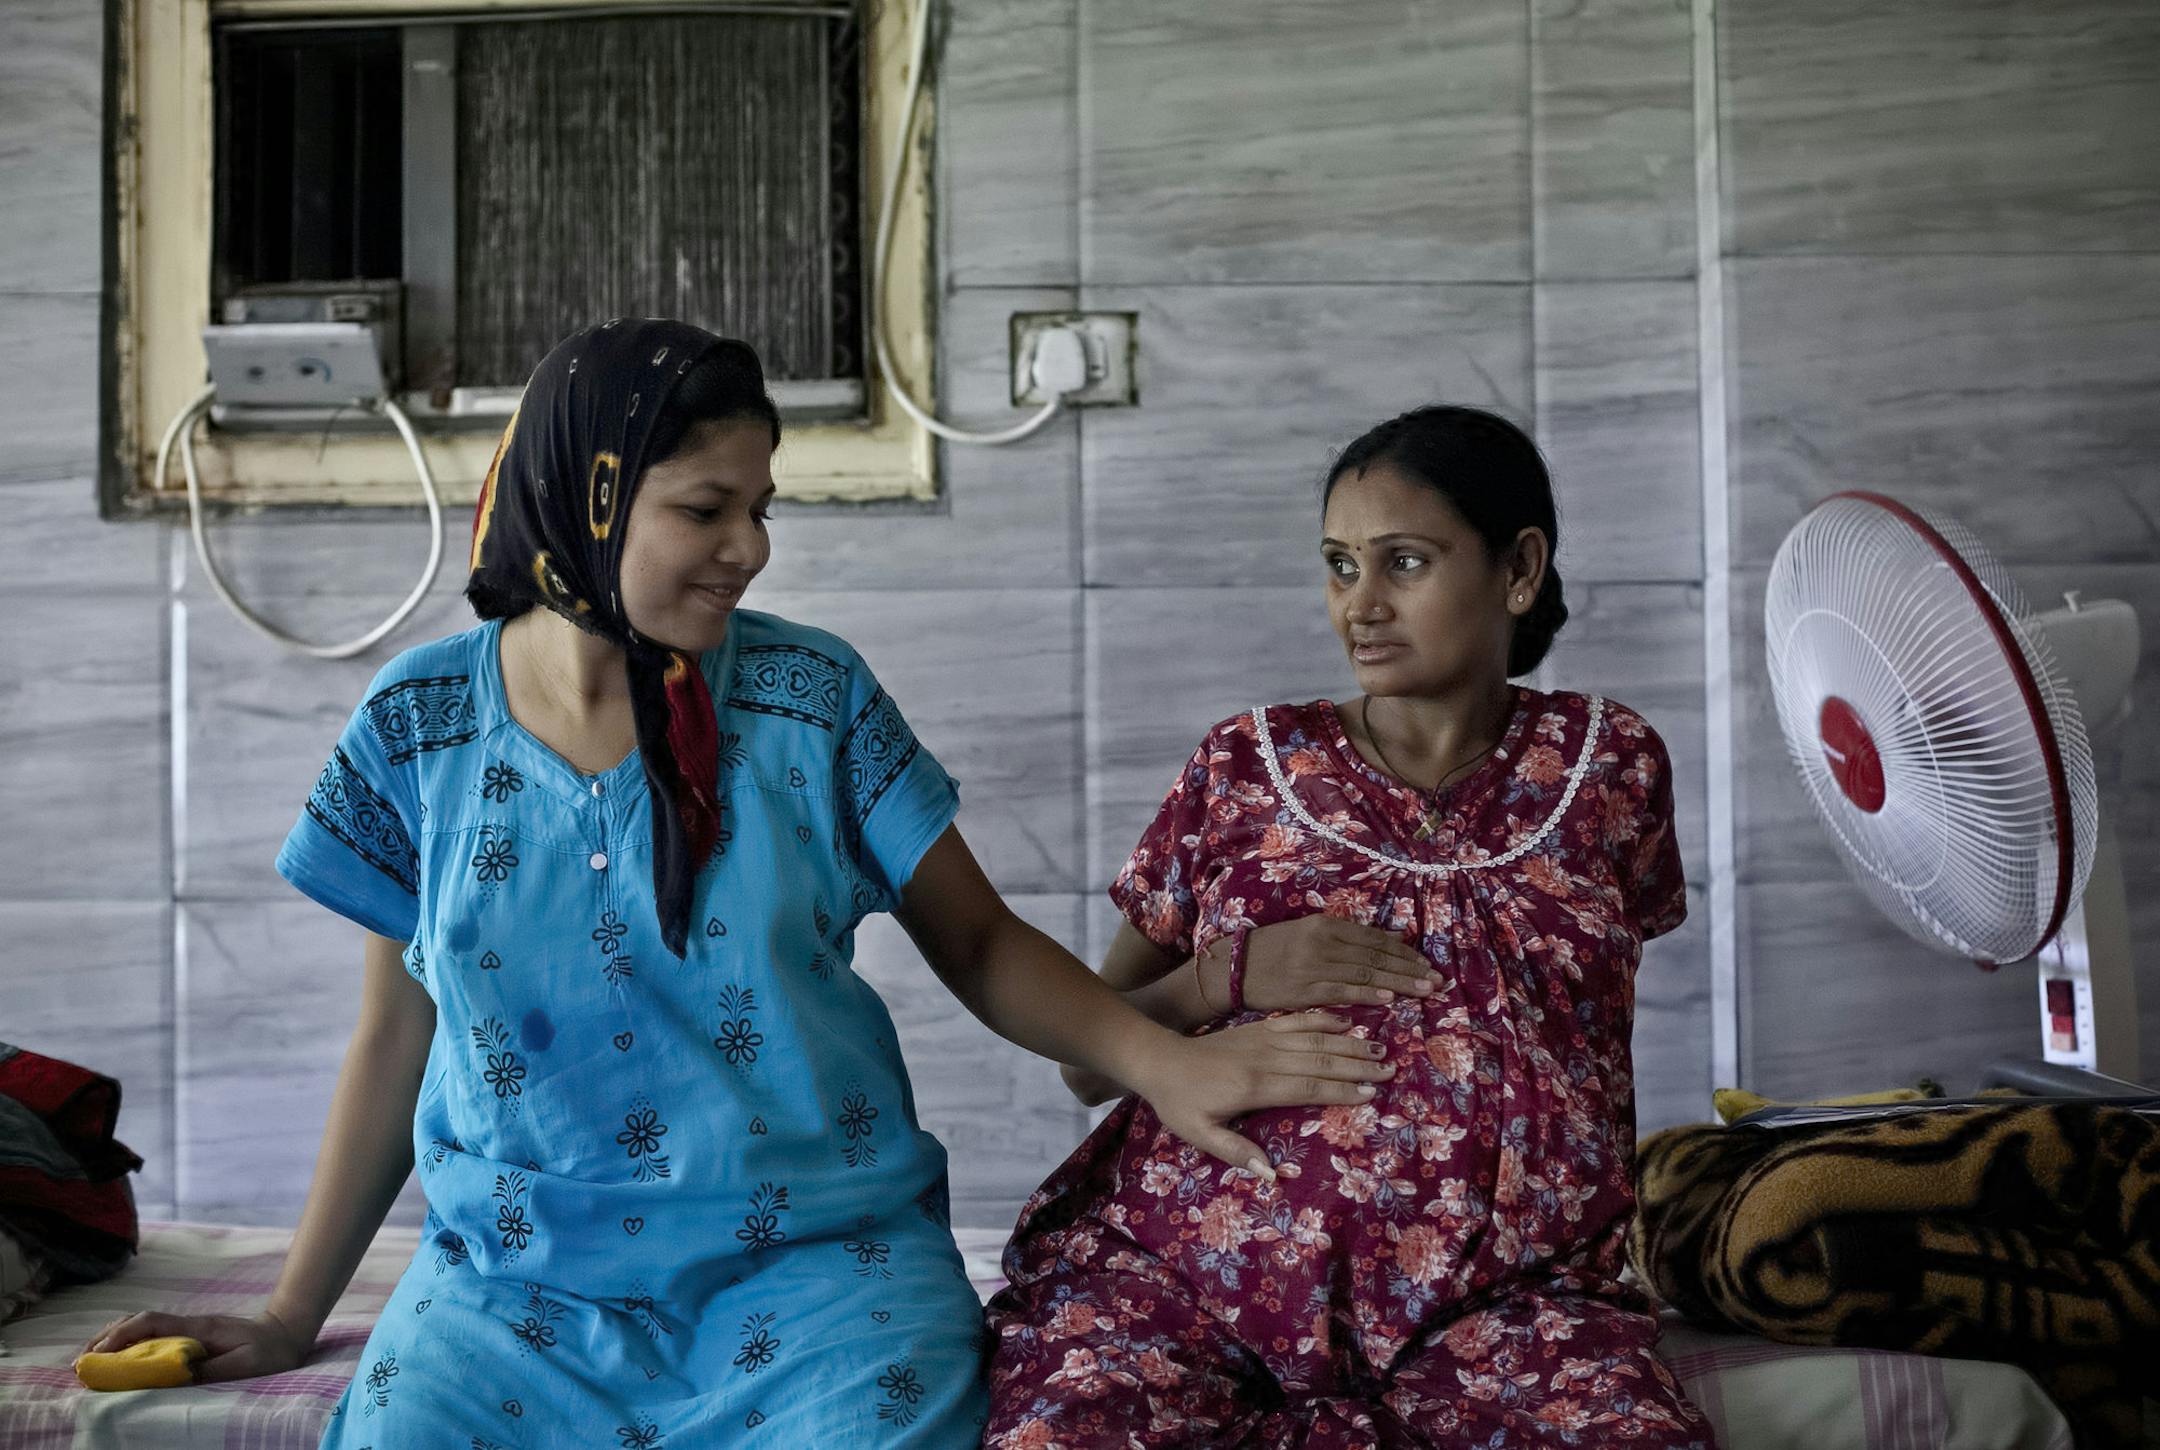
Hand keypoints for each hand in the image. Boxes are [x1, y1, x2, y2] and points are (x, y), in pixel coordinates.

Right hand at [81, 1309, 312, 1383]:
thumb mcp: (245, 1364)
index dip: (123, 1336)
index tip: (100, 1354)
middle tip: (82, 1362)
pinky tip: (119, 1358)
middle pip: (139, 1321)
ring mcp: (189, 1328)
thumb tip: (177, 1376)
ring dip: (115, 1340)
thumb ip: (212, 1371)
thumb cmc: (269, 1350)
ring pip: (143, 1326)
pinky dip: (130, 1344)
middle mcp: (189, 1324)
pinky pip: (153, 1336)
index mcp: (199, 1328)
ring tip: (91, 1360)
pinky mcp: (190, 1337)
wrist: (288, 1332)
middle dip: (108, 1339)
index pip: (152, 1323)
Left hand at [1129, 1011, 1394, 1176]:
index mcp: (1254, 1086)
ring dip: (1348, 1043)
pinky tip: (1346, 1020)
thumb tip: (1271, 1173)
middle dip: (1357, 1065)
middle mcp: (1264, 1058)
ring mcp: (1263, 1039)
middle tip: (1391, 1069)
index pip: (1306, 1086)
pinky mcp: (1258, 1029)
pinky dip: (1323, 1019)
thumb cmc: (1180, 1102)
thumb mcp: (1199, 1133)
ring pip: (1313, 1039)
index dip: (1340, 1089)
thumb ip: (1235, 1151)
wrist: (1158, 1059)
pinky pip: (1296, 1021)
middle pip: (1319, 1060)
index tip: (1371, 1093)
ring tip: (1379, 1047)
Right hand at [1205, 915, 1436, 1013]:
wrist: (1231, 968)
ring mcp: (1313, 965)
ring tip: (1425, 990)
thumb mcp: (1308, 934)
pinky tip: (1389, 999)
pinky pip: (1343, 991)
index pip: (1374, 938)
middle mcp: (1322, 942)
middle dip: (1410, 969)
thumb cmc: (1271, 952)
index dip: (1403, 952)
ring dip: (1398, 982)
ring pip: (1365, 973)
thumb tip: (1390, 940)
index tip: (1427, 963)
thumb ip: (1346, 938)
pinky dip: (1367, 994)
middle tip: (1437, 981)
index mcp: (1325, 924)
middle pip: (1375, 956)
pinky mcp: (1304, 990)